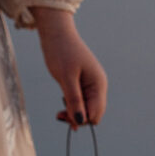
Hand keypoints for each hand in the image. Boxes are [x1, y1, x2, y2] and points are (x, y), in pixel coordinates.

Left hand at [31, 8, 107, 127]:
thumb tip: (80, 121)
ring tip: (59, 112)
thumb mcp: (66, 78)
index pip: (95, 114)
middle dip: (78, 118)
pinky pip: (80, 103)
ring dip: (73, 113)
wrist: (56, 34)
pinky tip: (61, 108)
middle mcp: (97, 86)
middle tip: (59, 115)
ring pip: (85, 110)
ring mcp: (90, 86)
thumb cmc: (61, 52)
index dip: (81, 119)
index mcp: (98, 84)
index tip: (65, 115)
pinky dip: (71, 107)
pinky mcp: (81, 85)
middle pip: (92, 114)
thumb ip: (74, 100)